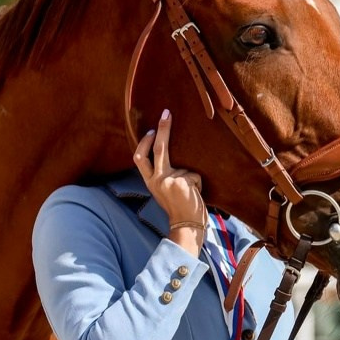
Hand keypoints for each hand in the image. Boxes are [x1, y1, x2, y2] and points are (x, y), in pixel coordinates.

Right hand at [134, 109, 205, 254]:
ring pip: (185, 167)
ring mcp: (169, 180)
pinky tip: (195, 195)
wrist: (187, 226)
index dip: (144, 142)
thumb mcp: (165, 190)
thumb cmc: (179, 208)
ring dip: (191, 178)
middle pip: (158, 148)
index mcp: (150, 182)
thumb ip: (166, 174)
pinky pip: (195, 175)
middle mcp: (156, 179)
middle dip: (163, 128)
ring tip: (190, 194)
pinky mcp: (182, 181)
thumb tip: (174, 156)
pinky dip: (198, 184)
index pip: (140, 158)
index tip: (152, 130)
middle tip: (166, 113)